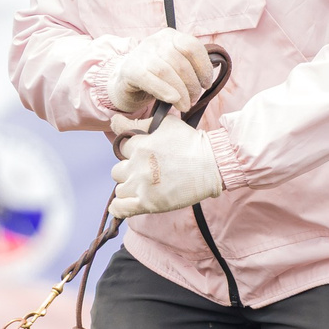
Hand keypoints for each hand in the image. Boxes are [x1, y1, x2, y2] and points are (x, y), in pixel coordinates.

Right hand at [103, 28, 210, 115]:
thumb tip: (211, 73)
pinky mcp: (129, 69)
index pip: (192, 46)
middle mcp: (155, 41)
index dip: (203, 67)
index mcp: (170, 36)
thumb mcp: (175, 67)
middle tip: (193, 99)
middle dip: (192, 84)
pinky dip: (164, 90)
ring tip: (185, 105)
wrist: (125, 83)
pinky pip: (149, 78)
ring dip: (180, 92)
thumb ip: (191, 67)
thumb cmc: (157, 78)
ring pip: (166, 71)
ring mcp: (140, 53)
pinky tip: (173, 99)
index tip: (206, 84)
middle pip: (180, 62)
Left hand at [108, 117, 224, 216]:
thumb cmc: (192, 143)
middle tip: (145, 173)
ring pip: (120, 190)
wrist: (212, 165)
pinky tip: (126, 204)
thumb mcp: (167, 124)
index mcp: (140, 145)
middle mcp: (137, 166)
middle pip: (117, 171)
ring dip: (129, 189)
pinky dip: (119, 207)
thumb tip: (116, 120)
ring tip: (144, 188)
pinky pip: (120, 208)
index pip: (120, 148)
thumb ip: (141, 122)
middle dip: (128, 171)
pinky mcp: (148, 204)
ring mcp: (141, 186)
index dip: (130, 151)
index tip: (141, 155)